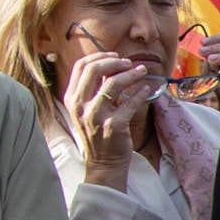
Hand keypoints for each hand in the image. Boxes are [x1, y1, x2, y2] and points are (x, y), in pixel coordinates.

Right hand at [58, 50, 159, 189]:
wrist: (103, 162)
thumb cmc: (98, 133)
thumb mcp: (88, 110)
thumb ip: (94, 89)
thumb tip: (111, 65)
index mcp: (72, 99)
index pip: (81, 66)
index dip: (99, 57)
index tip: (115, 57)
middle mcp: (80, 106)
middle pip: (94, 70)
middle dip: (115, 62)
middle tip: (129, 63)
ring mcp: (96, 116)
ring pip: (113, 83)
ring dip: (131, 74)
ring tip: (142, 71)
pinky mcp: (113, 125)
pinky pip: (130, 102)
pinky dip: (141, 92)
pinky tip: (147, 89)